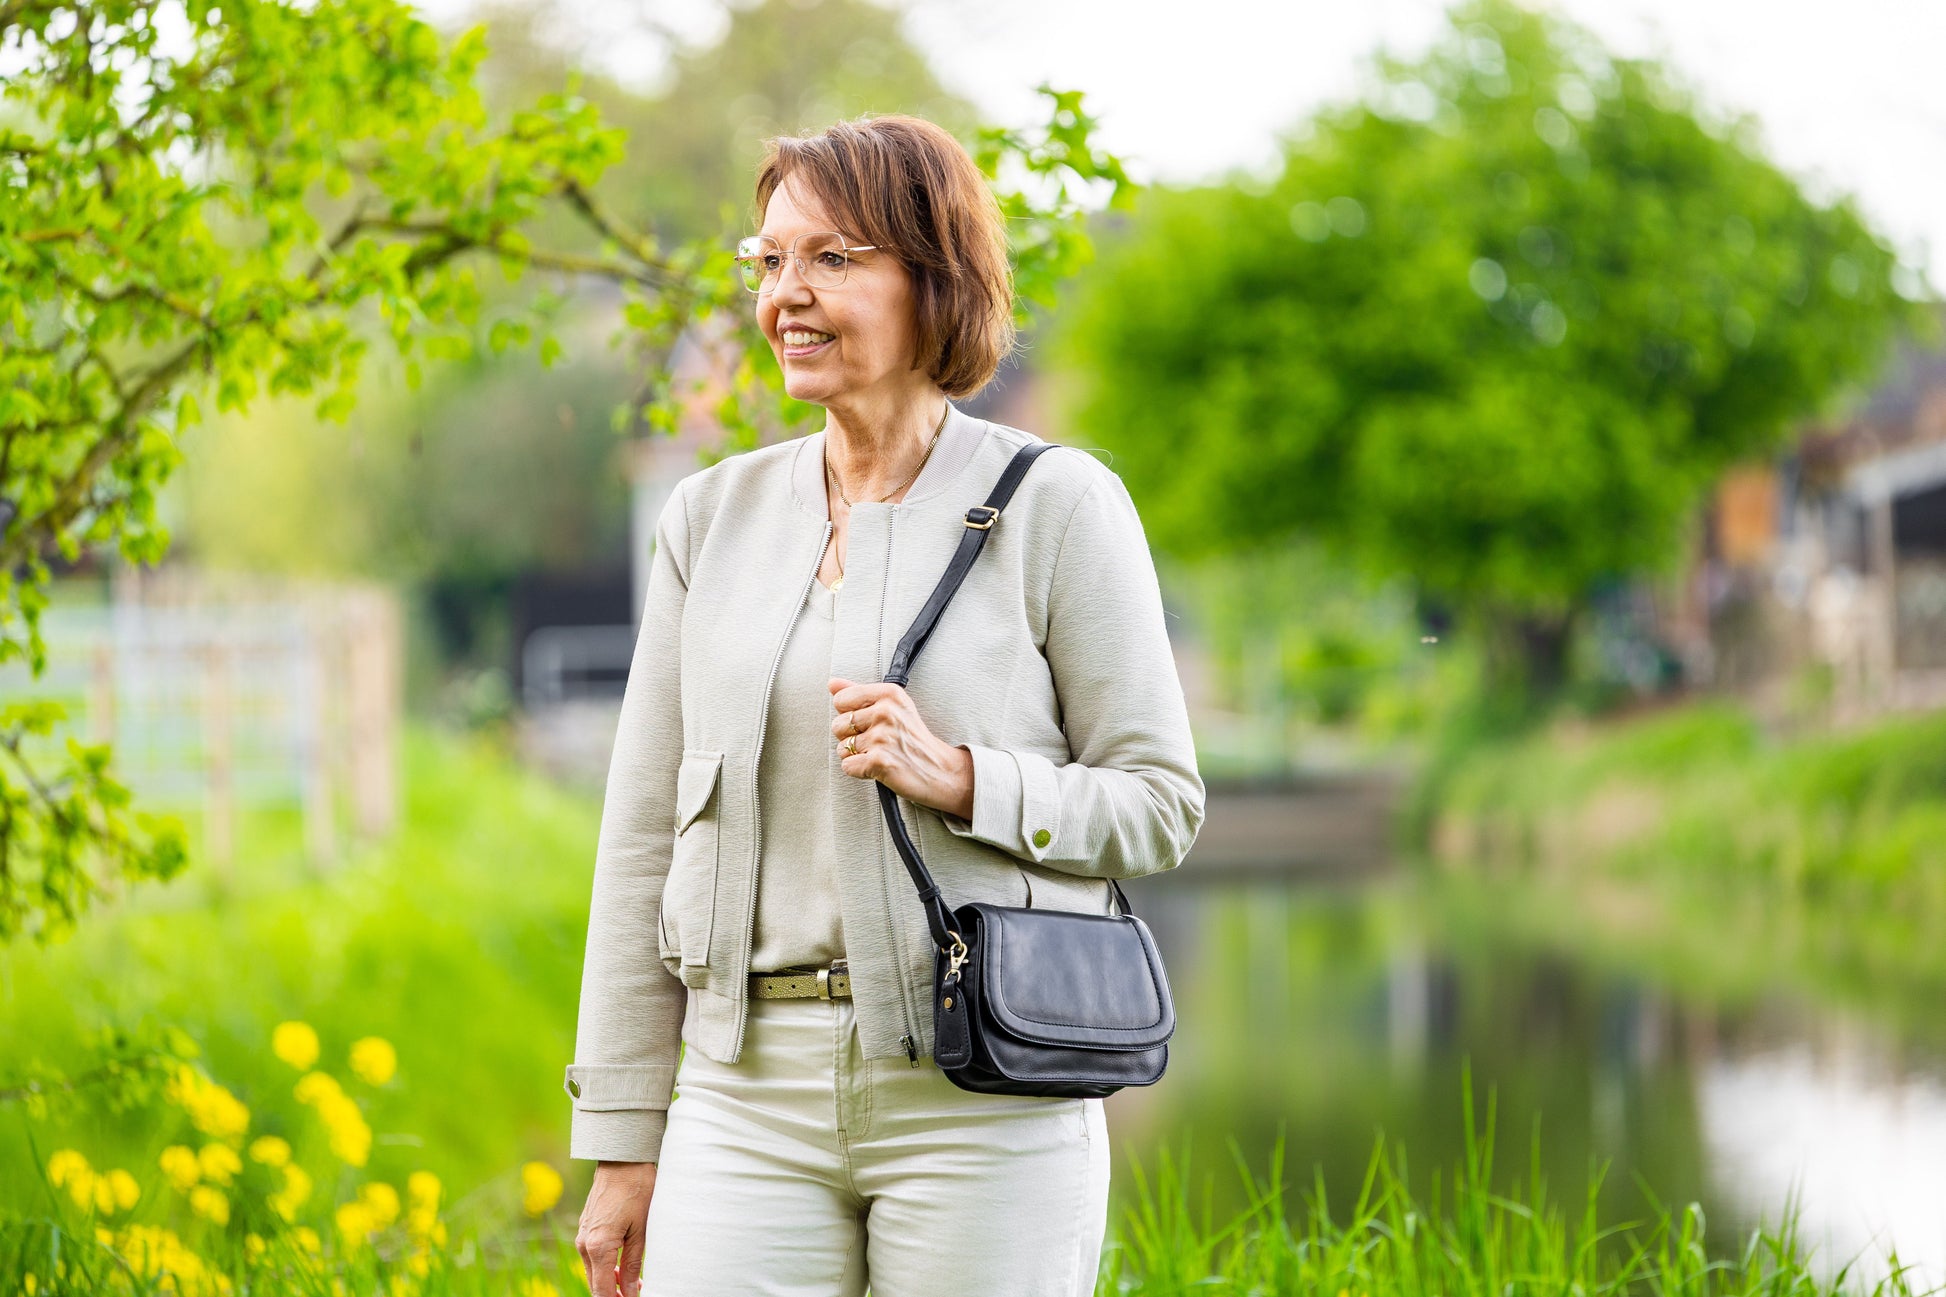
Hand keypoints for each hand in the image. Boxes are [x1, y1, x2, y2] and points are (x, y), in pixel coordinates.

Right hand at [577, 1160, 656, 1296]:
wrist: (622, 1161)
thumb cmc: (637, 1191)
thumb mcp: (642, 1231)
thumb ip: (635, 1265)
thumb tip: (632, 1292)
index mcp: (598, 1247)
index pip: (602, 1290)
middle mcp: (584, 1244)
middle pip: (596, 1285)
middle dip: (615, 1294)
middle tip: (637, 1294)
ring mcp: (582, 1236)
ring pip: (594, 1272)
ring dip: (612, 1282)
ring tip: (636, 1285)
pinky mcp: (586, 1229)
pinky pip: (593, 1257)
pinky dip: (607, 1267)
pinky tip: (625, 1268)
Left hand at [829, 677, 974, 819]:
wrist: (940, 770)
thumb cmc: (913, 740)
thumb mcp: (893, 707)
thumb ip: (859, 692)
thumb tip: (832, 683)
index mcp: (889, 694)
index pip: (841, 699)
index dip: (850, 714)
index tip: (870, 722)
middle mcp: (886, 712)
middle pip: (837, 725)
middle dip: (851, 737)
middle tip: (878, 742)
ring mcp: (882, 737)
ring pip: (841, 748)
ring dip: (856, 756)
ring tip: (879, 754)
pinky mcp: (879, 761)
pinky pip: (847, 766)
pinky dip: (859, 771)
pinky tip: (879, 767)